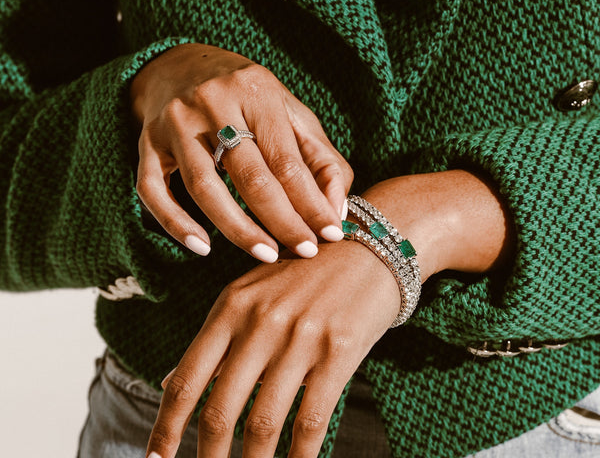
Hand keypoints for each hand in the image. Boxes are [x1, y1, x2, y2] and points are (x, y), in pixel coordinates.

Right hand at [130, 43, 352, 261]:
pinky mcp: (147, 142)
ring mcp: (174, 122)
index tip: (330, 235)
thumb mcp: (290, 112)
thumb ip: (321, 158)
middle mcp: (212, 102)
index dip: (310, 203)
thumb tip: (336, 210)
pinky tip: (201, 248)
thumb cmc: (247, 98)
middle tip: (305, 251)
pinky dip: (176, 224)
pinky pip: (154, 190)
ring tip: (266, 254)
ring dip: (238, 230)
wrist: (182, 66)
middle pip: (250, 176)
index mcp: (256, 92)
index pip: (287, 161)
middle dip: (283, 222)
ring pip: (204, 188)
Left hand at [146, 242, 400, 457]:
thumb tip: (171, 381)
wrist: (368, 251)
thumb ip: (215, 340)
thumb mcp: (250, 294)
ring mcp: (300, 337)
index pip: (186, 380)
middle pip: (220, 410)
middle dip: (208, 457)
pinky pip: (311, 420)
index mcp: (231, 307)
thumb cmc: (304, 276)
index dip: (165, 430)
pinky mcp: (338, 351)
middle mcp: (261, 322)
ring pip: (263, 424)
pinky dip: (299, 456)